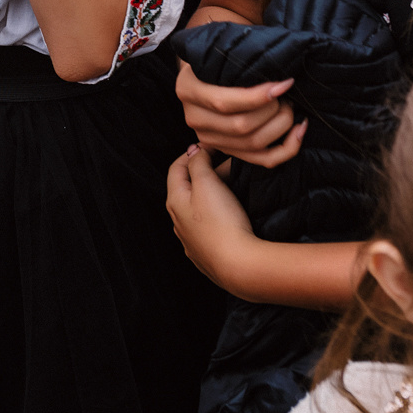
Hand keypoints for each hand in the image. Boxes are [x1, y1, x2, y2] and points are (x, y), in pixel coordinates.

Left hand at [167, 144, 262, 293]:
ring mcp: (192, 240)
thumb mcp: (207, 183)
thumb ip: (198, 162)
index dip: (192, 153)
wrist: (238, 265)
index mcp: (174, 202)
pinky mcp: (207, 254)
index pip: (176, 168)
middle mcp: (178, 222)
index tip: (211, 147)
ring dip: (213, 193)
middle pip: (188, 188)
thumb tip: (194, 151)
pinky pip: (209, 226)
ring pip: (199, 208)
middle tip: (229, 165)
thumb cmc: (221, 221)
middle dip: (206, 172)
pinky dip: (218, 212)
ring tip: (234, 186)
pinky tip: (232, 213)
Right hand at [177, 60, 306, 166]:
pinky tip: (300, 130)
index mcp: (187, 89)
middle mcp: (193, 118)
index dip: (258, 96)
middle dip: (273, 111)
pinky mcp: (228, 150)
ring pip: (253, 144)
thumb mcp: (221, 47)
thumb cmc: (223, 54)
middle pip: (241, 126)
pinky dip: (287, 149)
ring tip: (290, 106)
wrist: (211, 67)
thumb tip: (275, 63)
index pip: (225, 102)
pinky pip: (262, 160)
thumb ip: (239, 54)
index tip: (285, 83)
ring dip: (282, 126)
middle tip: (287, 93)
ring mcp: (209, 138)